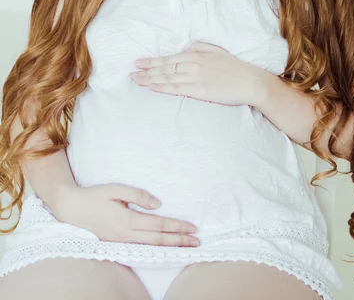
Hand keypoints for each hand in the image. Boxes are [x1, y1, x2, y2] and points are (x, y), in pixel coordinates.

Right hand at [51, 183, 199, 246]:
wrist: (72, 209)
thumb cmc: (94, 196)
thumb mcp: (116, 189)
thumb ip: (138, 195)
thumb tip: (158, 204)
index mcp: (128, 220)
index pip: (159, 226)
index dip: (177, 227)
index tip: (192, 228)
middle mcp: (127, 234)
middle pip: (158, 240)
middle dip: (179, 241)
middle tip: (197, 242)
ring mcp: (122, 241)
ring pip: (151, 246)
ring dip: (170, 246)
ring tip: (186, 247)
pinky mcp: (117, 243)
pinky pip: (141, 248)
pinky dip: (156, 249)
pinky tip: (164, 249)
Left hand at [130, 41, 266, 106]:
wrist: (250, 82)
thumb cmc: (234, 67)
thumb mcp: (216, 51)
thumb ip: (198, 48)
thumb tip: (185, 49)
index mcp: (196, 55)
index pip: (168, 58)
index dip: (152, 61)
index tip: (138, 63)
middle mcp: (193, 65)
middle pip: (164, 68)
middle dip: (146, 71)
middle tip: (131, 74)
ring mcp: (196, 78)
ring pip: (167, 78)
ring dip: (150, 79)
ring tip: (136, 81)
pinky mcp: (200, 91)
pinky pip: (177, 89)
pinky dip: (162, 88)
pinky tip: (152, 88)